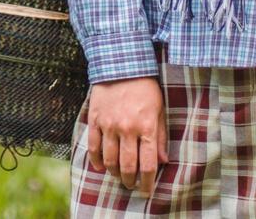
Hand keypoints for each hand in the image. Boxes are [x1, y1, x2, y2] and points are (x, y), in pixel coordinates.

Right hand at [85, 77, 170, 197]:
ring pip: (109, 160)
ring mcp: (109, 125)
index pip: (147, 164)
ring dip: (114, 172)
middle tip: (131, 185)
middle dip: (130, 180)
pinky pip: (93, 146)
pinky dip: (96, 160)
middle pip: (127, 166)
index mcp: (146, 127)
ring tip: (118, 176)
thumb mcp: (159, 110)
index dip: (147, 182)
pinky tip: (101, 167)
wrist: (121, 65)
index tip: (146, 190)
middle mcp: (127, 129)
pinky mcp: (95, 120)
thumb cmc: (144, 87)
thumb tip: (162, 161)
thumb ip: (159, 136)